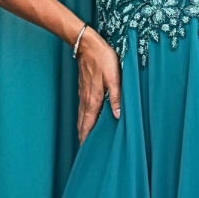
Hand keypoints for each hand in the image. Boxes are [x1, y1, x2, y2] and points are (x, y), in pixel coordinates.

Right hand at [75, 27, 120, 143]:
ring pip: (81, 118)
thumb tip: (117, 116)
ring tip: (85, 141)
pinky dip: (83, 120)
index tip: (86, 153)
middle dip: (82, 139)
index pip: (88, 126)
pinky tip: (86, 122)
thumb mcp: (114, 77)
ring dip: (82, 131)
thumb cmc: (102, 59)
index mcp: (93, 101)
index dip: (86, 140)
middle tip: (84, 153)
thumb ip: (116, 97)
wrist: (87, 45)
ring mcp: (83, 96)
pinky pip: (82, 110)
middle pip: (82, 125)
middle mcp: (86, 101)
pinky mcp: (83, 90)